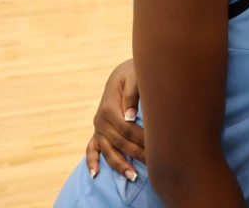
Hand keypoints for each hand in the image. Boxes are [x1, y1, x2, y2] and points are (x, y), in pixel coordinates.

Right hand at [85, 59, 143, 177]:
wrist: (124, 72)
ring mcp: (98, 127)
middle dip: (136, 154)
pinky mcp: (98, 131)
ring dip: (119, 165)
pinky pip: (92, 148)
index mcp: (109, 107)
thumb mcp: (134, 77)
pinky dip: (92, 161)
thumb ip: (132, 95)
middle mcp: (101, 120)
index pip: (127, 129)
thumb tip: (129, 117)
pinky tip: (95, 174)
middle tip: (154, 165)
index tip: (156, 147)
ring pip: (108, 150)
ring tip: (133, 177)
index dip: (141, 139)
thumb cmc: (133, 73)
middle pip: (120, 142)